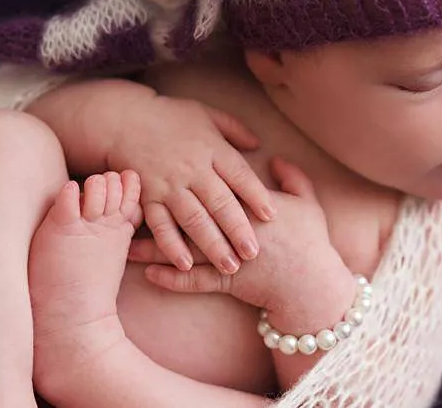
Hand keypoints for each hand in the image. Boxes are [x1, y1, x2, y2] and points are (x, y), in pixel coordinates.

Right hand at [106, 94, 275, 274]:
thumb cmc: (170, 117)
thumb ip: (234, 129)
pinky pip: (160, 225)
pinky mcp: (147, 197)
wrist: (122, 119)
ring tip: (229, 266)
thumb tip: (258, 144)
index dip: (257, 195)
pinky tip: (185, 264)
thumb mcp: (207, 114)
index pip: (240, 175)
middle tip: (254, 253)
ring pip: (194, 219)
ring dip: (212, 244)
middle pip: (220, 202)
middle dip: (238, 230)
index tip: (272, 216)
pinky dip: (172, 245)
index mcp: (212, 149)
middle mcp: (192, 169)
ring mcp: (169, 185)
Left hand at [129, 156, 343, 309]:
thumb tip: (275, 158)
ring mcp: (229, 254)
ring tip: (128, 246)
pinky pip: (193, 281)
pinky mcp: (228, 281)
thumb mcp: (308, 202)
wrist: (313, 283)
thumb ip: (293, 177)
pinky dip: (171, 279)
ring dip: (155, 249)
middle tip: (131, 206)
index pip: (214, 187)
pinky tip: (151, 275)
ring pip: (184, 248)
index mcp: (251, 203)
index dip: (188, 179)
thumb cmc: (311, 241)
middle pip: (189, 214)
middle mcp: (234, 226)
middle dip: (159, 210)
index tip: (161, 169)